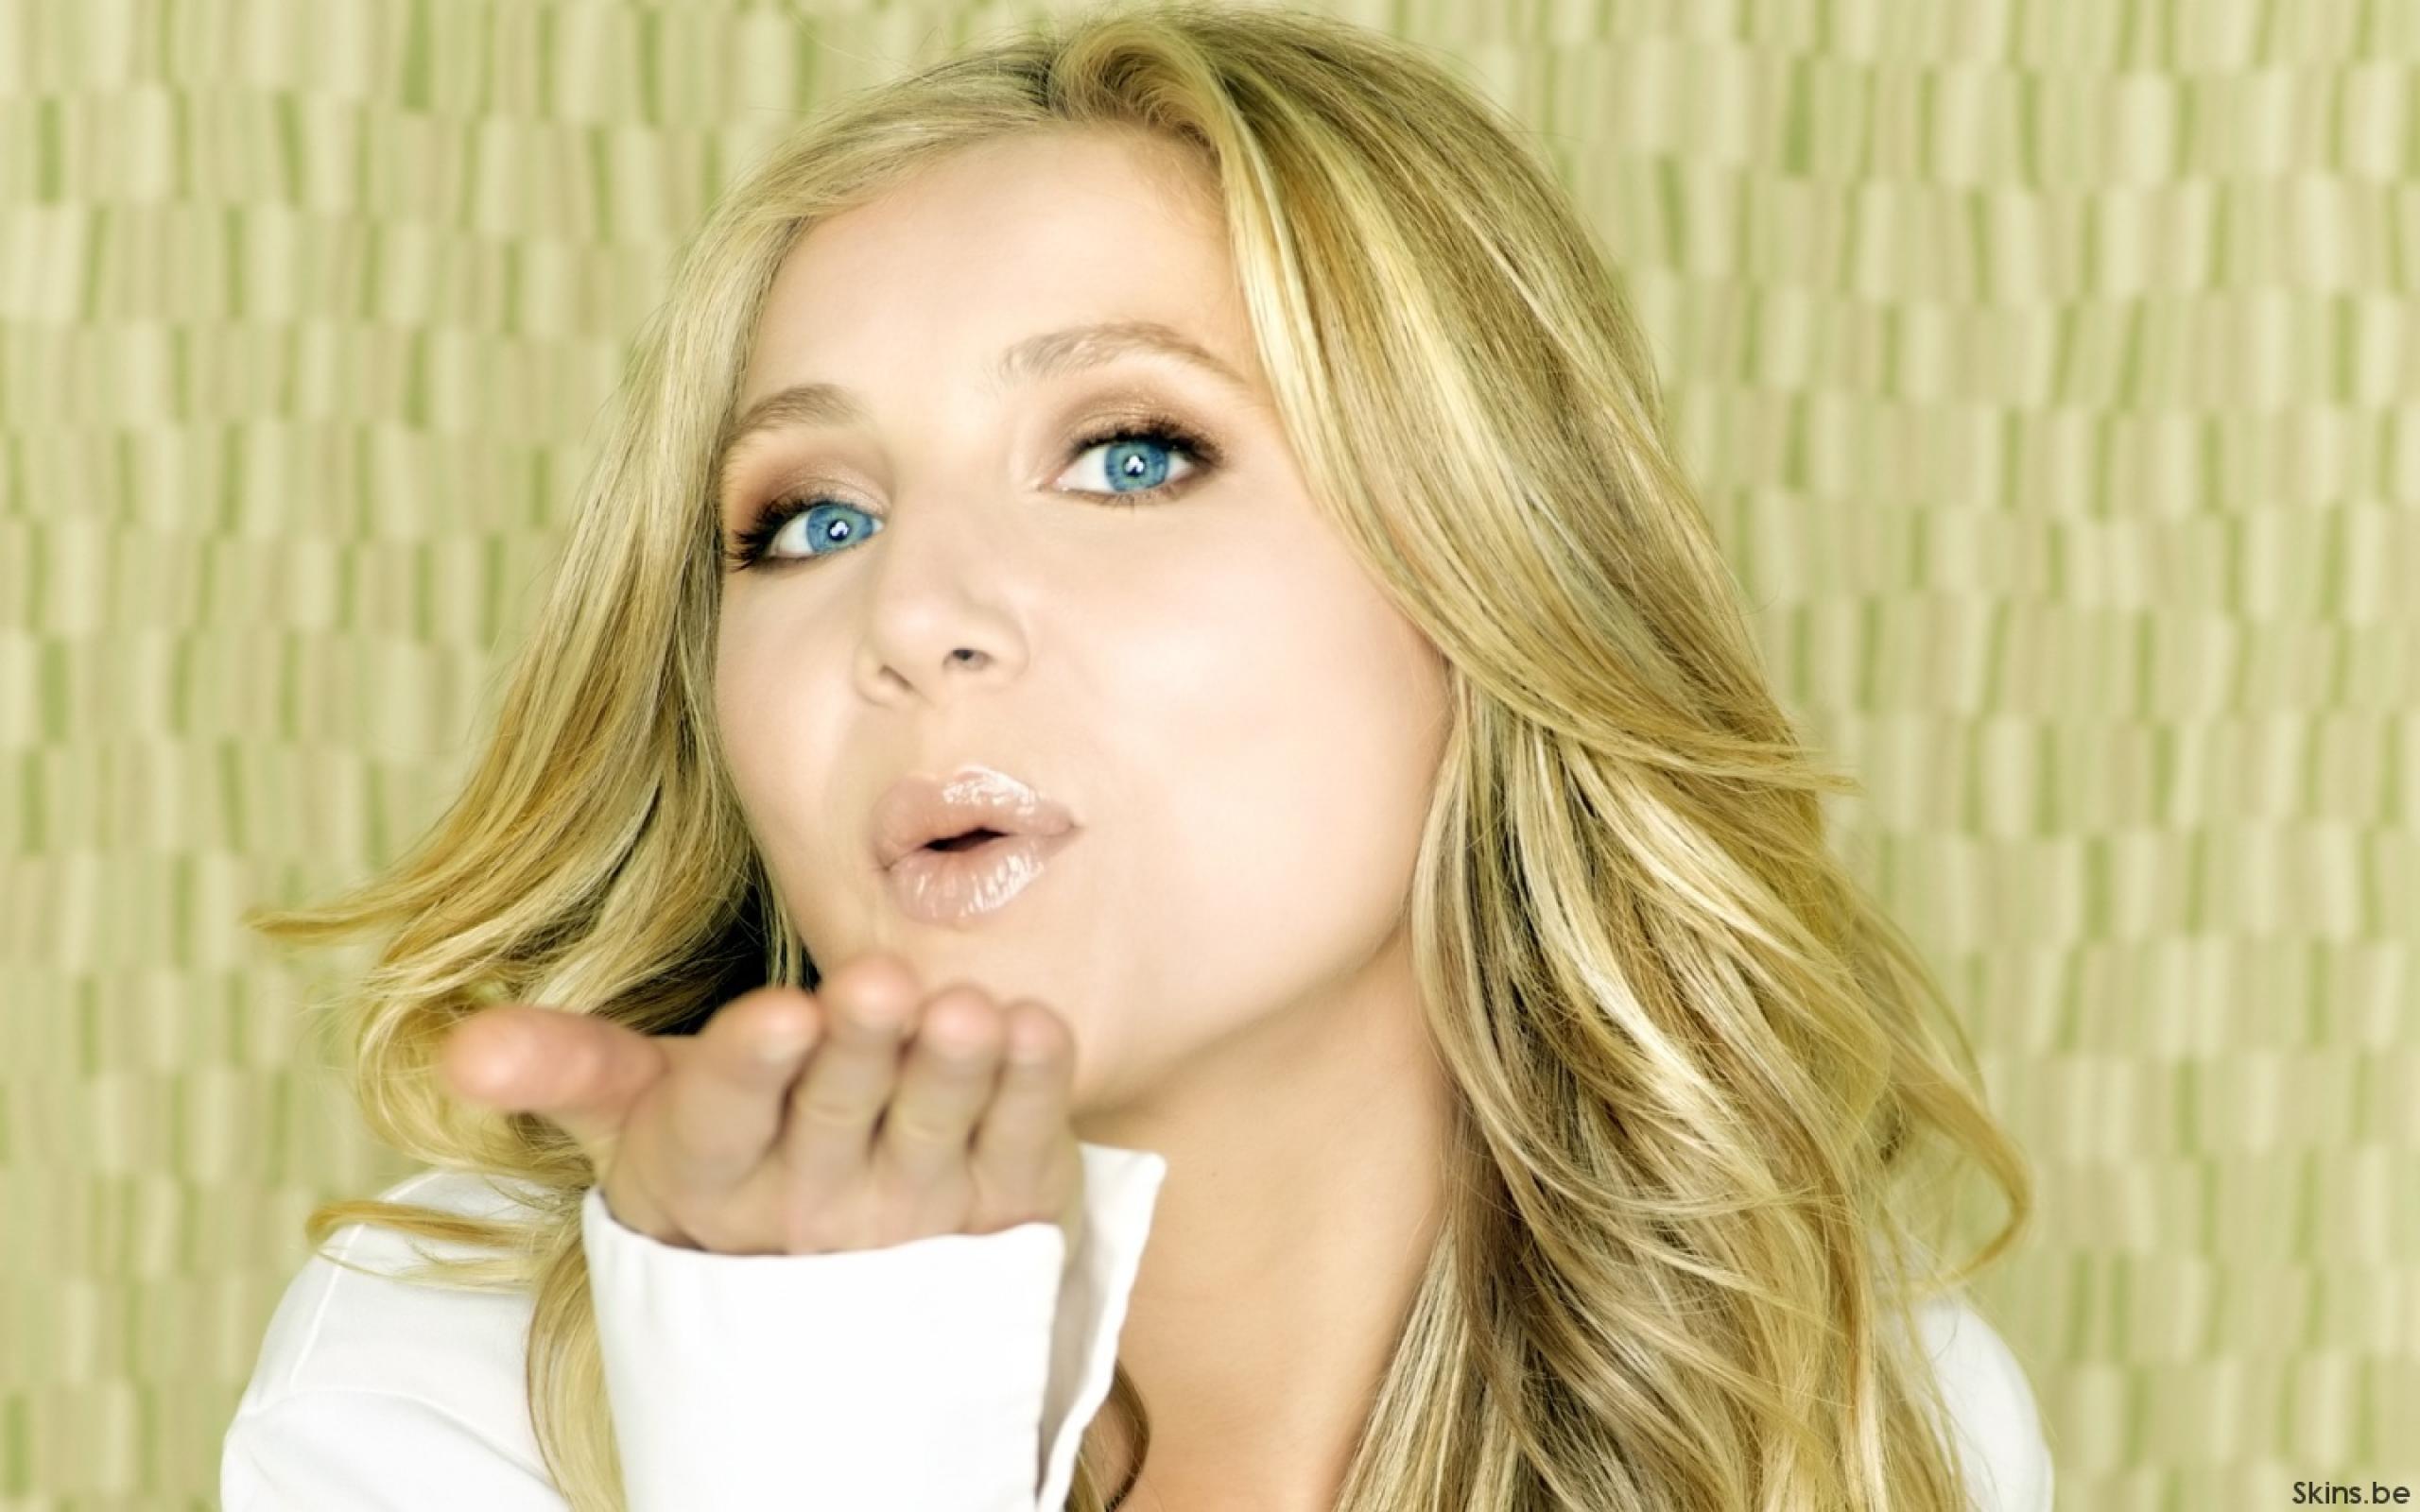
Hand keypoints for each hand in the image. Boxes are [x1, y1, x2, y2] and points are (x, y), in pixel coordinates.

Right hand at [435, 951, 1085, 1261]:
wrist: (830, 1279)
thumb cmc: (728, 1148)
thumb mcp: (634, 1115)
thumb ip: (561, 1068)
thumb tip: (459, 1051)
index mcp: (712, 1170)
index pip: (725, 1117)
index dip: (752, 1067)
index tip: (780, 1014)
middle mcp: (814, 1200)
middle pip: (837, 1113)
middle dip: (858, 1048)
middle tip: (879, 984)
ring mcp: (915, 1209)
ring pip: (935, 1133)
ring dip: (954, 1073)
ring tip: (969, 1013)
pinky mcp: (1002, 1206)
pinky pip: (1021, 1148)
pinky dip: (1035, 1092)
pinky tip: (1039, 1028)